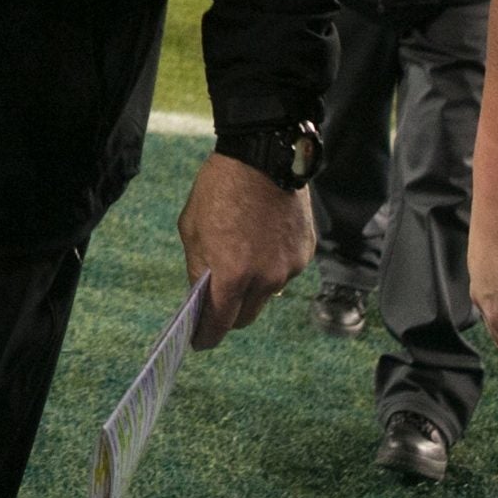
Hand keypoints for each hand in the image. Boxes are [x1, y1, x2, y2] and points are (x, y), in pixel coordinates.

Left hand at [177, 151, 316, 348]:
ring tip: (242, 256)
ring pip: (267, 295)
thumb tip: (201, 295)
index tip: (199, 340)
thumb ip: (198, 268)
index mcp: (232, 274)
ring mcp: (289, 268)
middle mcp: (265, 279)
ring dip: (252, 287)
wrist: (263, 156)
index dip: (206, 337)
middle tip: (217, 302)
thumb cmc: (219, 189)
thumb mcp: (192, 229)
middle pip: (246, 318)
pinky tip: (261, 241)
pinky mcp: (305, 254)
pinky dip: (270, 266)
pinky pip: (284, 273)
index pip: (220, 324)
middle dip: (229, 315)